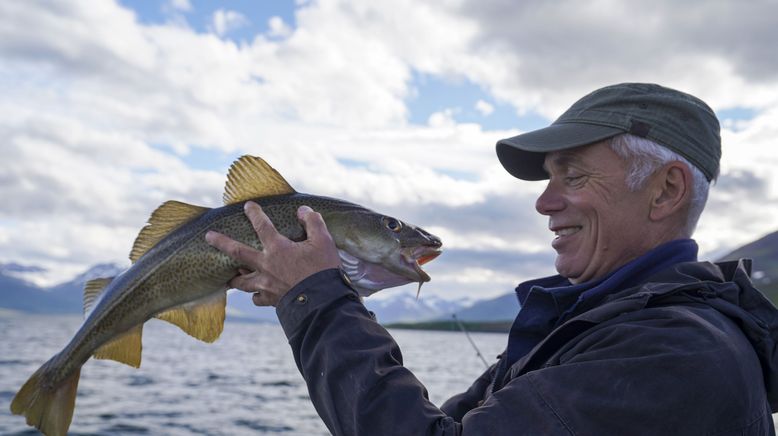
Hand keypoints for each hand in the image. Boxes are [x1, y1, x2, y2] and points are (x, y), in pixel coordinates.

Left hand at [205, 201, 340, 306]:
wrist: (322, 303)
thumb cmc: (323, 270)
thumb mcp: (323, 241)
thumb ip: (313, 222)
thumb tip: (303, 210)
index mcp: (277, 249)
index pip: (262, 226)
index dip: (255, 214)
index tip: (247, 206)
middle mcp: (266, 266)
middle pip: (237, 252)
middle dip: (221, 242)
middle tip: (208, 237)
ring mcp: (266, 285)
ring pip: (242, 281)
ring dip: (234, 278)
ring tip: (228, 278)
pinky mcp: (271, 300)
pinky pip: (257, 298)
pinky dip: (255, 296)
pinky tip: (257, 295)